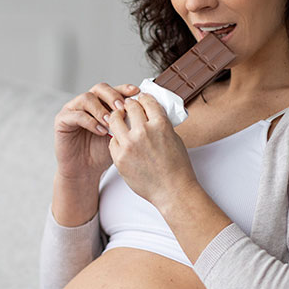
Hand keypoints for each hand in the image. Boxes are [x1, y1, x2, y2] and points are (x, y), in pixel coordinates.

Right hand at [53, 82, 140, 182]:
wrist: (85, 171)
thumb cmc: (101, 153)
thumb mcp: (118, 135)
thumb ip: (125, 121)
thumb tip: (139, 108)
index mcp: (101, 104)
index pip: (113, 90)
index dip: (124, 89)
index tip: (136, 92)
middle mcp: (86, 103)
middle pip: (99, 88)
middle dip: (112, 96)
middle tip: (121, 108)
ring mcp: (72, 109)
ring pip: (87, 98)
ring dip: (100, 110)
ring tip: (110, 124)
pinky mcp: (61, 120)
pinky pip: (76, 114)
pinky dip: (90, 122)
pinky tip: (100, 131)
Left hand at [108, 93, 198, 208]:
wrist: (172, 190)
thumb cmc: (177, 167)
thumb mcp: (174, 138)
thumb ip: (160, 124)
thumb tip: (150, 115)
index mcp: (160, 124)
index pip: (146, 101)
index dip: (142, 98)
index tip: (140, 99)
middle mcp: (143, 132)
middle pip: (129, 106)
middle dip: (128, 105)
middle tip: (127, 107)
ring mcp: (129, 145)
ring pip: (114, 120)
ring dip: (117, 117)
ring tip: (119, 120)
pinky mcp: (119, 158)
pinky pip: (112, 141)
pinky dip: (116, 139)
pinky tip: (121, 141)